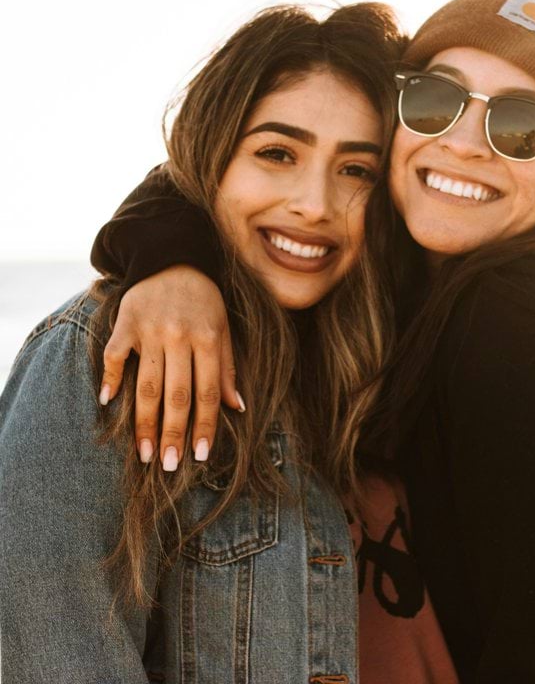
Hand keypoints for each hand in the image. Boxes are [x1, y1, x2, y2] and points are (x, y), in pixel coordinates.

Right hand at [98, 265, 242, 469]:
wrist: (172, 259)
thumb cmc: (203, 300)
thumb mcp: (223, 328)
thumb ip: (227, 367)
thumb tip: (237, 408)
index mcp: (207, 339)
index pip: (207, 392)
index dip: (205, 425)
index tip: (200, 455)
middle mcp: (179, 337)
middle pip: (176, 394)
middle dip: (173, 433)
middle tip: (169, 466)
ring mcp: (149, 330)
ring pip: (146, 384)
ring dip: (144, 422)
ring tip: (144, 453)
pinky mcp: (125, 323)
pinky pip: (114, 355)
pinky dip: (109, 378)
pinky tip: (108, 403)